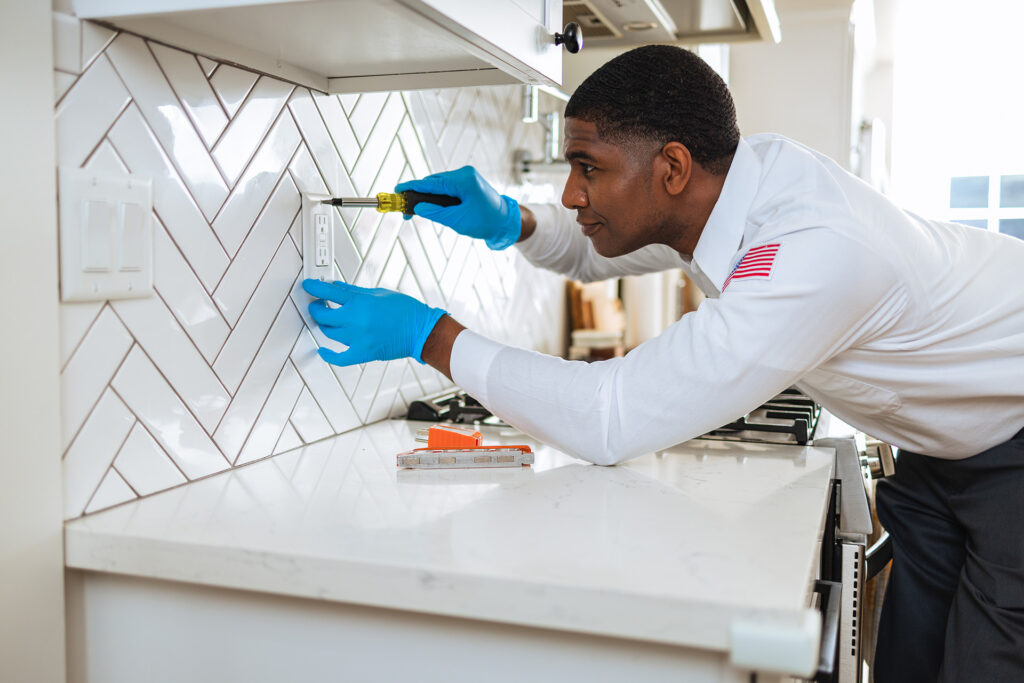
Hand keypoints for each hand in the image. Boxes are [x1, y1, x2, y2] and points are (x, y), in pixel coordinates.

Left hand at [302, 279, 445, 365]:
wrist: (421, 331)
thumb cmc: (406, 310)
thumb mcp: (379, 293)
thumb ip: (354, 291)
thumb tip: (337, 287)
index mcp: (360, 302)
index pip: (328, 292)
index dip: (314, 287)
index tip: (308, 285)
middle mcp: (356, 321)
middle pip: (323, 315)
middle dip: (316, 307)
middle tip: (317, 303)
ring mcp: (358, 339)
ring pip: (329, 333)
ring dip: (325, 324)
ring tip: (327, 319)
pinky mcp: (363, 353)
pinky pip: (340, 358)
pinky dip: (329, 355)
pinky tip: (323, 350)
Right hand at [395, 166, 520, 249]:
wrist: (506, 222)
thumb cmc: (486, 222)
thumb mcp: (458, 220)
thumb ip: (436, 213)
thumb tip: (418, 207)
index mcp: (464, 180)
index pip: (432, 182)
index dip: (412, 187)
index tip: (397, 190)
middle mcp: (465, 174)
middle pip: (434, 182)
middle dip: (419, 195)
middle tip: (405, 210)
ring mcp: (467, 177)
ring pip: (439, 185)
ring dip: (428, 197)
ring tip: (416, 210)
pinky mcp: (467, 182)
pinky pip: (447, 187)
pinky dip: (438, 196)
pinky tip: (430, 206)